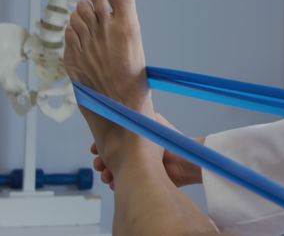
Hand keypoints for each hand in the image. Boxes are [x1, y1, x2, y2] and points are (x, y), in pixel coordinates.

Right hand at [90, 112, 204, 189]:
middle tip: (100, 163)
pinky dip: (115, 182)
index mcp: (133, 139)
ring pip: (112, 171)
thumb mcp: (151, 120)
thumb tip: (121, 106)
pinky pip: (121, 183)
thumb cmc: (168, 140)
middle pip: (108, 157)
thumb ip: (136, 114)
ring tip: (107, 174)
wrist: (183, 163)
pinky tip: (114, 182)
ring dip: (106, 173)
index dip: (101, 145)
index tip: (95, 148)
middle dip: (101, 160)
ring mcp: (135, 167)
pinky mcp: (138, 181)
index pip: (111, 141)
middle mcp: (133, 153)